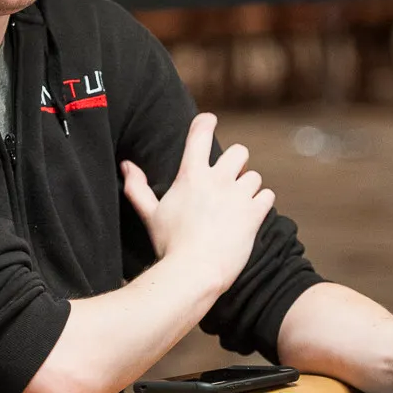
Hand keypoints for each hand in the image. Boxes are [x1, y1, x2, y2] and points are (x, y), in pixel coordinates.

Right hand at [121, 113, 274, 294]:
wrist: (195, 272)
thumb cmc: (170, 245)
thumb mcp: (150, 214)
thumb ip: (137, 187)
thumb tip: (126, 165)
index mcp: (191, 176)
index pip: (200, 135)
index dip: (206, 123)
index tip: (210, 120)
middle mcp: (217, 180)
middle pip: (239, 151)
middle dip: (237, 162)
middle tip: (229, 177)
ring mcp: (237, 196)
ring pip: (254, 176)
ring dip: (248, 187)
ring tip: (237, 203)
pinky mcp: (253, 213)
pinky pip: (266, 196)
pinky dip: (260, 203)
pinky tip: (250, 214)